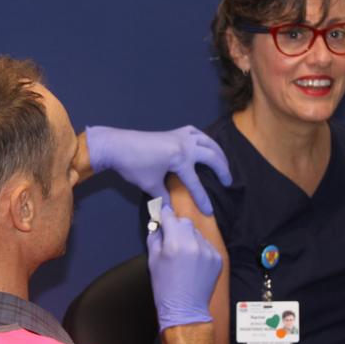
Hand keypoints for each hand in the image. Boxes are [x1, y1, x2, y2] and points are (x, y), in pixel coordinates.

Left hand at [86, 125, 230, 214]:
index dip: (203, 198)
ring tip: (223, 163)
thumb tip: (170, 210)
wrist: (116, 145)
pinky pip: (195, 132)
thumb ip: (163, 197)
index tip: (209, 211)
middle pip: (211, 156)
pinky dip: (203, 138)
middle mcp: (185, 144)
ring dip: (218, 152)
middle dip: (221, 169)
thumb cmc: (133, 165)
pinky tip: (205, 144)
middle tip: (228, 182)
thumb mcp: (150, 185)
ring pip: (207, 141)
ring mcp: (180, 136)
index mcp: (180, 158)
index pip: (195, 182)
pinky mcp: (173, 132)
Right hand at [147, 205, 222, 330]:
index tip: (163, 214)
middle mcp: (193, 244)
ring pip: (197, 233)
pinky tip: (193, 262)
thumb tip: (157, 225)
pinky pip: (206, 245)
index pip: (170, 216)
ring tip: (183, 255)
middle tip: (171, 238)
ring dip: (189, 237)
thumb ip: (154, 238)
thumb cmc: (165, 287)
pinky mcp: (217, 258)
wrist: (185, 308)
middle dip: (177, 226)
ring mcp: (208, 251)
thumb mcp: (152, 261)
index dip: (165, 214)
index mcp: (174, 244)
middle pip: (185, 222)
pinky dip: (199, 249)